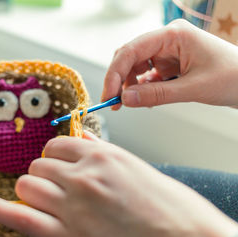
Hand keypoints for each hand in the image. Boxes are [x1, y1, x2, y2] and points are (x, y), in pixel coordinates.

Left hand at [0, 132, 237, 236]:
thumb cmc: (172, 211)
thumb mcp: (137, 170)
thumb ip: (103, 154)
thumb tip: (81, 142)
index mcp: (103, 155)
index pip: (57, 144)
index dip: (55, 158)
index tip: (58, 168)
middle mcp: (83, 175)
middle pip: (38, 165)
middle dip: (44, 177)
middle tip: (60, 193)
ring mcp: (72, 204)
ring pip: (28, 184)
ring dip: (33, 193)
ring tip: (52, 206)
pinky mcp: (66, 235)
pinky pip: (17, 216)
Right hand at [103, 19, 237, 108]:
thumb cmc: (233, 78)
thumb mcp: (193, 88)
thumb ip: (156, 95)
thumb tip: (125, 100)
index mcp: (173, 35)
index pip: (132, 50)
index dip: (115, 73)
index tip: (108, 95)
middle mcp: (167, 40)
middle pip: (129, 57)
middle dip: (119, 80)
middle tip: (114, 103)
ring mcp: (167, 52)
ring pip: (135, 67)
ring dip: (129, 86)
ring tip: (131, 104)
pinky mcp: (169, 64)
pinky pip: (146, 76)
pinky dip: (141, 89)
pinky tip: (145, 101)